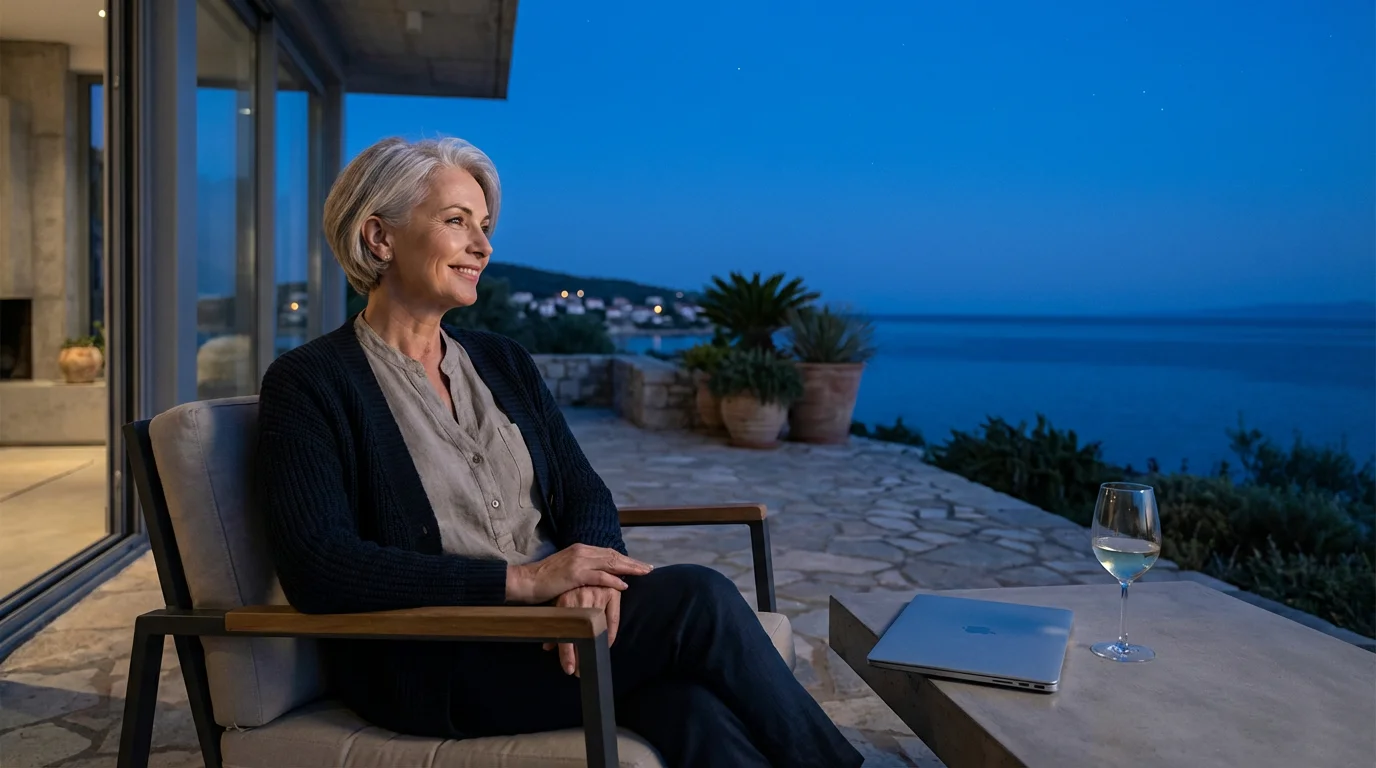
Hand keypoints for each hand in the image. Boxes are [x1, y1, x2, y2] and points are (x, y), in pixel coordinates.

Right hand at [505, 544, 651, 603]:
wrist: (525, 581)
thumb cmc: (543, 579)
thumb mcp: (566, 569)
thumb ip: (582, 569)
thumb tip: (597, 575)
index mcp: (580, 549)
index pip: (608, 552)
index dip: (625, 558)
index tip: (639, 564)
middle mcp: (581, 551)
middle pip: (613, 555)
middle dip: (633, 562)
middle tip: (649, 568)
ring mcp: (578, 561)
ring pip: (610, 563)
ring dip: (630, 568)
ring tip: (644, 573)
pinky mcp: (574, 574)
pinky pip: (599, 576)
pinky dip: (613, 580)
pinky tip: (624, 585)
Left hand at [542, 586, 620, 675]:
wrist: (575, 564)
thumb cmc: (562, 586)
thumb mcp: (555, 603)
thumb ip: (554, 625)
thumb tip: (548, 647)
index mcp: (565, 602)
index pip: (567, 634)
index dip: (568, 654)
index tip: (570, 670)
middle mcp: (582, 599)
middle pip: (582, 634)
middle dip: (580, 656)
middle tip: (579, 672)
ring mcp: (598, 594)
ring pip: (598, 628)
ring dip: (595, 647)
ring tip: (593, 662)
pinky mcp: (611, 592)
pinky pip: (612, 619)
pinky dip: (610, 633)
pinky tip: (607, 644)